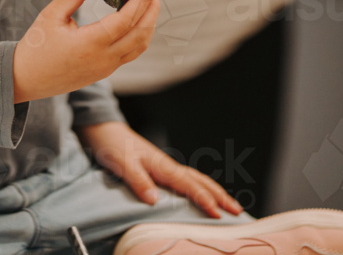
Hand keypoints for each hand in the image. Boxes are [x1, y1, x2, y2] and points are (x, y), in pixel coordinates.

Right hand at [13, 0, 158, 103]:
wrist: (26, 80)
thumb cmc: (36, 46)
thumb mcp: (51, 14)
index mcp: (90, 44)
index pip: (125, 20)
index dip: (140, 0)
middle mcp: (103, 59)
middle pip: (139, 34)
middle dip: (151, 9)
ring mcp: (106, 68)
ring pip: (139, 46)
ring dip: (149, 23)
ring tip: (151, 2)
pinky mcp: (104, 72)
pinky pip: (130, 53)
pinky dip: (139, 34)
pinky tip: (137, 19)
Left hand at [76, 121, 243, 218]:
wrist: (103, 129)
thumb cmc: (112, 145)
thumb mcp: (121, 163)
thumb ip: (138, 180)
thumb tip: (155, 201)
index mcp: (162, 165)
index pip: (189, 185)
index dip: (204, 199)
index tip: (218, 214)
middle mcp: (167, 166)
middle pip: (200, 180)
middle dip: (220, 195)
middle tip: (238, 210)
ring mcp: (165, 167)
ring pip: (196, 179)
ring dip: (213, 191)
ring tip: (229, 204)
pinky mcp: (160, 169)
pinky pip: (186, 180)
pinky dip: (200, 188)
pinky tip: (201, 194)